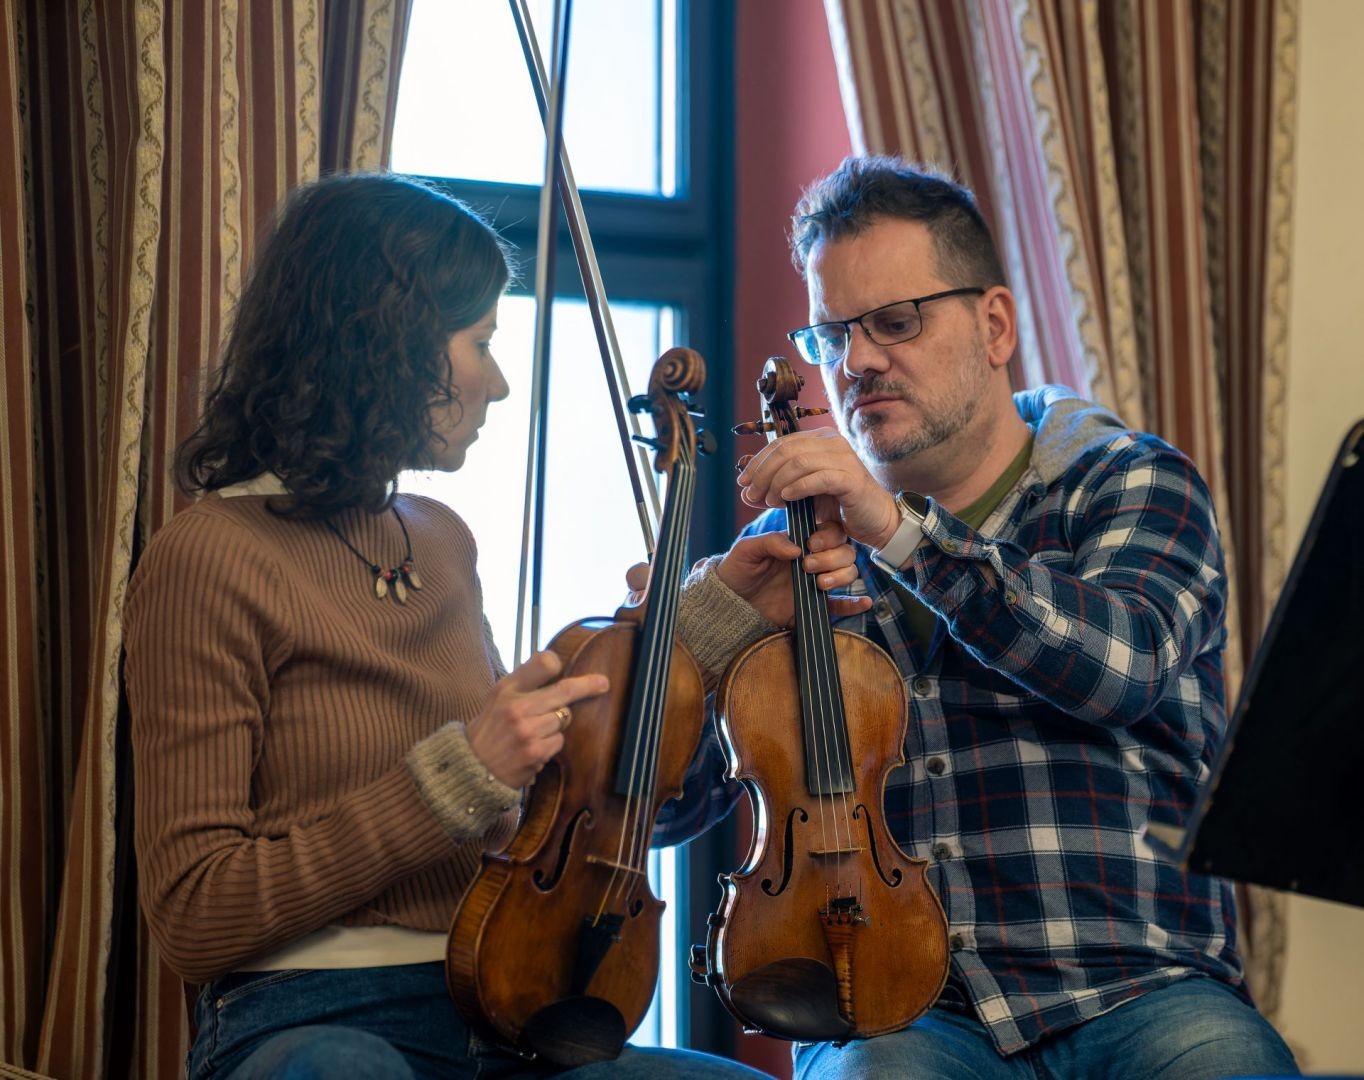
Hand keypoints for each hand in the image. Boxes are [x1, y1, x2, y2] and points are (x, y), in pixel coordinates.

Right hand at [465, 651, 608, 788]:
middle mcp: (518, 707)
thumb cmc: (489, 730)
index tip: (563, 665)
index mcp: (507, 688)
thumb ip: (523, 683)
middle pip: (565, 691)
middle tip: (603, 683)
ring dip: (555, 726)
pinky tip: (532, 748)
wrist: (470, 768)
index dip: (554, 664)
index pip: (541, 663)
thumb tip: (554, 665)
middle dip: (588, 686)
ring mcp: (528, 731)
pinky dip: (550, 745)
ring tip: (532, 732)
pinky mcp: (536, 753)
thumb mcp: (497, 697)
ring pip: (563, 719)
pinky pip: (558, 742)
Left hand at [713, 523, 871, 626]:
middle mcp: (813, 561)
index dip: (828, 537)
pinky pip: (841, 605)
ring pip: (848, 573)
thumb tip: (795, 548)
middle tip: (807, 566)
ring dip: (841, 576)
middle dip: (833, 558)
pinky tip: (863, 602)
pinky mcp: (813, 606)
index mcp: (800, 543)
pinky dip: (854, 604)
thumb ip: (769, 542)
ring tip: (819, 585)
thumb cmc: (737, 570)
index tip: (810, 545)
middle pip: (845, 552)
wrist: (730, 603)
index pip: (830, 532)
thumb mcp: (747, 550)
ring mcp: (815, 583)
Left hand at [737, 428, 901, 549]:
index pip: (780, 444)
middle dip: (763, 474)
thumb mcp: (803, 492)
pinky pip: (819, 478)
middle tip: (752, 496)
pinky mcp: (851, 478)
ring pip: (799, 462)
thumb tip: (745, 490)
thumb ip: (777, 486)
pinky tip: (786, 498)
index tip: (742, 483)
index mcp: (819, 439)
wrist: (873, 519)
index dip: (758, 463)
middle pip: (786, 451)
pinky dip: (798, 487)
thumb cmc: (838, 504)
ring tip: (769, 502)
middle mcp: (832, 442)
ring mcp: (844, 458)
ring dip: (777, 482)